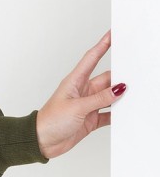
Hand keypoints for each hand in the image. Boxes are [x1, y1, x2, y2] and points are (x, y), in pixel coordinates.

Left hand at [35, 30, 125, 159]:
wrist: (42, 142)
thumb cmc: (51, 121)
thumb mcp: (77, 107)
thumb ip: (100, 98)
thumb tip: (119, 88)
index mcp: (75, 81)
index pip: (92, 58)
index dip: (102, 45)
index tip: (113, 34)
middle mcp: (83, 91)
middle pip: (106, 79)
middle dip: (120, 77)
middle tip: (134, 74)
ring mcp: (88, 105)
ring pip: (109, 97)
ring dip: (120, 97)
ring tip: (134, 95)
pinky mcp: (90, 119)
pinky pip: (108, 114)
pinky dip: (117, 114)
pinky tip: (125, 114)